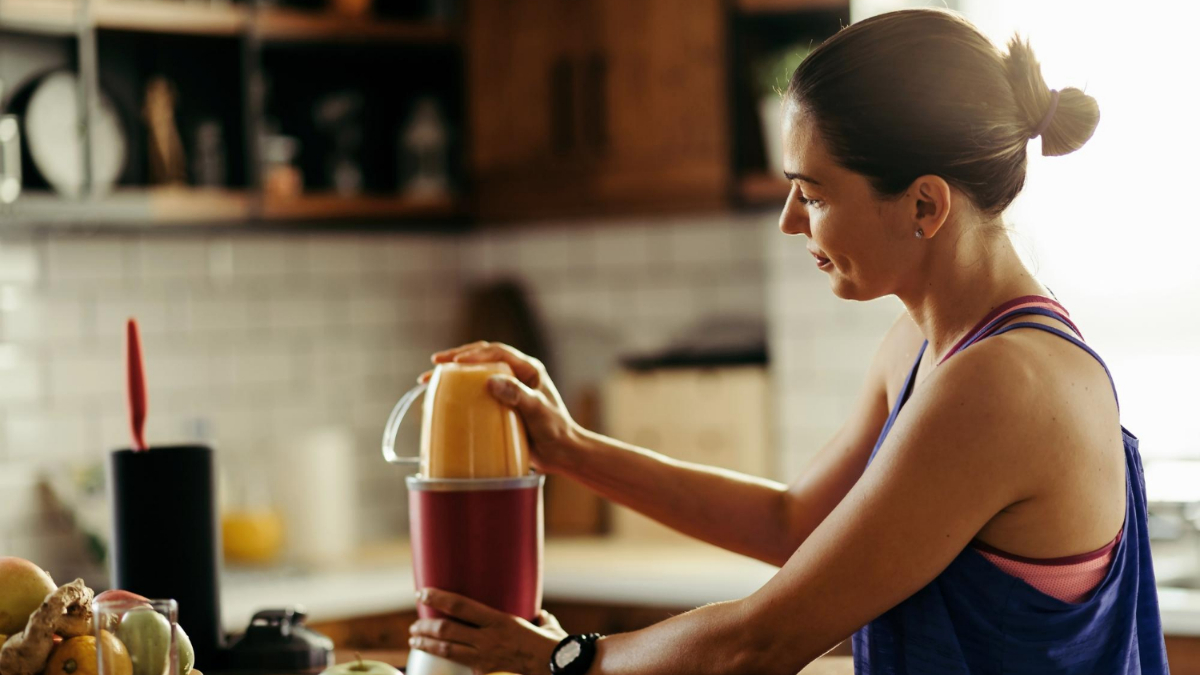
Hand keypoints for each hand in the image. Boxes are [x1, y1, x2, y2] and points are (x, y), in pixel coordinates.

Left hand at [409, 588, 567, 674]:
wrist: (556, 668)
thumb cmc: (553, 644)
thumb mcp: (544, 624)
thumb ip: (538, 618)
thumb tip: (540, 616)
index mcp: (499, 619)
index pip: (461, 606)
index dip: (438, 598)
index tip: (422, 592)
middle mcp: (488, 638)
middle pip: (446, 630)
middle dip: (425, 625)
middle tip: (414, 624)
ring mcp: (484, 657)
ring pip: (446, 649)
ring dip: (427, 644)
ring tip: (415, 639)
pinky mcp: (484, 672)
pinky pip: (459, 665)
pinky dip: (445, 661)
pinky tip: (434, 659)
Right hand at [425, 342, 581, 472]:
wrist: (562, 453)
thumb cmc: (555, 430)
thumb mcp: (538, 411)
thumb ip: (518, 395)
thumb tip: (490, 382)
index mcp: (528, 370)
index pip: (497, 353)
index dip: (474, 354)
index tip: (454, 361)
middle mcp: (517, 375)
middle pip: (483, 358)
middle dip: (458, 357)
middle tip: (435, 362)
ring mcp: (508, 390)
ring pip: (477, 375)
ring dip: (455, 374)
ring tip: (431, 379)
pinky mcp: (501, 406)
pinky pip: (477, 395)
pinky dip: (460, 394)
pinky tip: (445, 400)